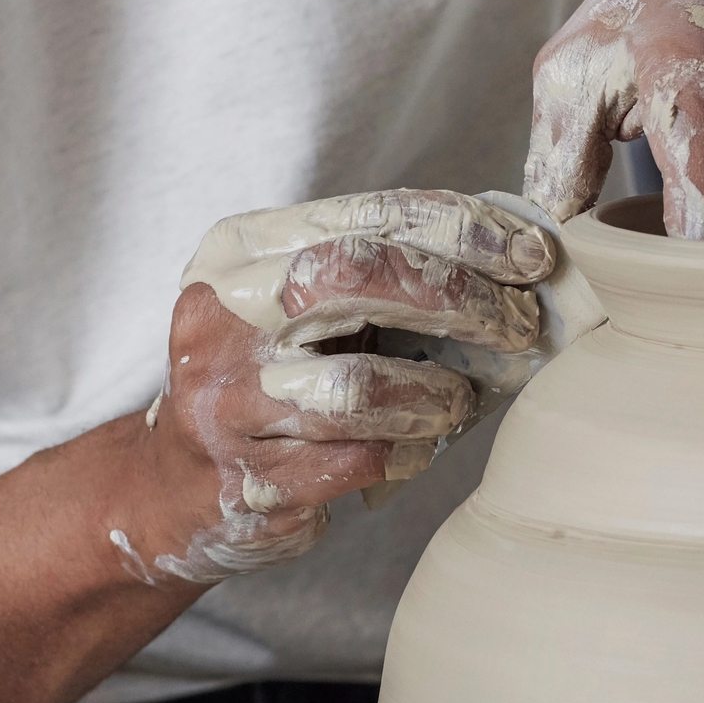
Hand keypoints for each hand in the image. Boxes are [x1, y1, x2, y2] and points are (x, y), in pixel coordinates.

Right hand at [116, 189, 555, 585]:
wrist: (173, 486)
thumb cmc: (268, 381)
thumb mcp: (299, 306)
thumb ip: (378, 274)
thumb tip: (512, 262)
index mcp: (240, 254)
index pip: (367, 216)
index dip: (462, 230)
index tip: (530, 253)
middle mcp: (223, 318)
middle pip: (358, 279)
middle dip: (459, 298)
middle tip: (517, 325)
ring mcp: (229, 404)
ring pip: (358, 388)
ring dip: (434, 394)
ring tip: (458, 401)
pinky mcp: (250, 479)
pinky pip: (355, 460)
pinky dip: (406, 451)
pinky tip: (416, 446)